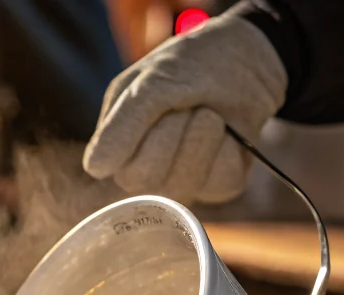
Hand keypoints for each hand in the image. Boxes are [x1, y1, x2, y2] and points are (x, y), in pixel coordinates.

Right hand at [83, 14, 286, 204]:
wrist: (248, 58)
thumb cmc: (193, 64)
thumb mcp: (154, 81)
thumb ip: (123, 124)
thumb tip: (95, 169)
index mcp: (116, 146)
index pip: (117, 168)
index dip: (145, 135)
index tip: (158, 101)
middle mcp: (143, 172)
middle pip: (149, 181)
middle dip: (175, 132)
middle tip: (187, 106)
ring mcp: (180, 184)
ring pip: (185, 186)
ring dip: (203, 137)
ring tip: (207, 114)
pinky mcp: (215, 187)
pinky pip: (220, 182)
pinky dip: (230, 149)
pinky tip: (228, 133)